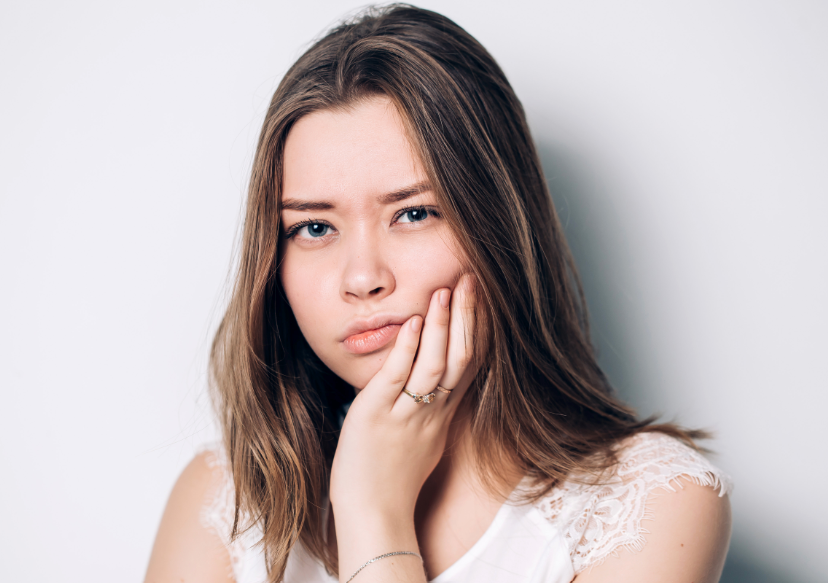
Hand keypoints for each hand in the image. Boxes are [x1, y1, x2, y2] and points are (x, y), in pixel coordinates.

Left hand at [329, 272, 476, 528]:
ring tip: (446, 290)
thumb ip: (429, 413)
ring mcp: (406, 415)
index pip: (469, 365)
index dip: (478, 330)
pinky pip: (397, 378)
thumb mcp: (423, 444)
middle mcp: (432, 413)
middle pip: (461, 359)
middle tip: (472, 280)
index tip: (481, 299)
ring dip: (442, 326)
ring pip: (435, 365)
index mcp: (443, 416)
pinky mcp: (376, 416)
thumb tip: (431, 390)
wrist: (374, 517)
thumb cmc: (391, 482)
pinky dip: (408, 348)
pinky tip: (414, 322)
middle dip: (468, 318)